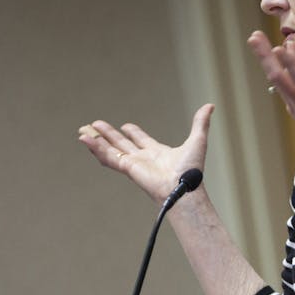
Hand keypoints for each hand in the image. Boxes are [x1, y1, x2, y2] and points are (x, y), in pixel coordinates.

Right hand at [79, 104, 212, 203]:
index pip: (141, 141)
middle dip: (108, 135)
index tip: (126, 126)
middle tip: (95, 124)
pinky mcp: (128, 168)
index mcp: (157, 153)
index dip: (134, 133)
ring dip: (98, 141)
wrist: (184, 188)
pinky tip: (85, 139)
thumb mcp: (197, 140)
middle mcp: (143, 159)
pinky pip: (108, 157)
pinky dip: (96, 148)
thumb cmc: (192, 171)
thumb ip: (200, 123)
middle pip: (121, 144)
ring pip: (111, 151)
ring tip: (84, 130)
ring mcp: (134, 164)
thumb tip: (210, 106)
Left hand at [248, 31, 294, 165]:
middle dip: (264, 56)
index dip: (289, 62)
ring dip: (267, 60)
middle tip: (254, 37)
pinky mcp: (294, 109)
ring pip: (277, 80)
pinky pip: (282, 86)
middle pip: (277, 77)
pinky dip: (279, 70)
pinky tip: (278, 57)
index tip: (279, 47)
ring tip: (257, 40)